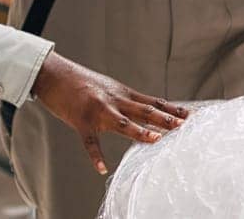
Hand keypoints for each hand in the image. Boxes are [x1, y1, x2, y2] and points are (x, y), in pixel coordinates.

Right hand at [30, 51, 189, 174]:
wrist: (54, 75)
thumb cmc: (80, 82)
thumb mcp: (107, 87)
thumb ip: (124, 100)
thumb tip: (142, 111)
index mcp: (122, 93)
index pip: (152, 102)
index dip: (171, 109)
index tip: (190, 115)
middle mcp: (114, 101)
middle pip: (144, 111)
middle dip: (165, 119)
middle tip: (183, 126)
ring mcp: (98, 111)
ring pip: (123, 123)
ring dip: (140, 132)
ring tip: (156, 140)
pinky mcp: (81, 121)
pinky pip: (90, 142)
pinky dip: (96, 156)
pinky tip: (102, 168)